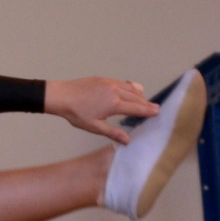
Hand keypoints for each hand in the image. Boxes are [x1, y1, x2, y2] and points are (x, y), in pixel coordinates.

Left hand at [44, 77, 158, 143]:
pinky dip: (129, 87)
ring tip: (145, 101)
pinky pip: (121, 82)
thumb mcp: (94, 127)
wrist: (61, 96)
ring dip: (139, 94)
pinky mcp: (103, 79)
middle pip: (136, 97)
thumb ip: (112, 133)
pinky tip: (131, 90)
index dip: (148, 111)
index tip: (158, 112)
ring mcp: (109, 83)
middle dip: (146, 103)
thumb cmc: (76, 113)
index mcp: (113, 104)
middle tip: (156, 108)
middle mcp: (114, 91)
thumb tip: (128, 141)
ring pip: (130, 88)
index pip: (136, 108)